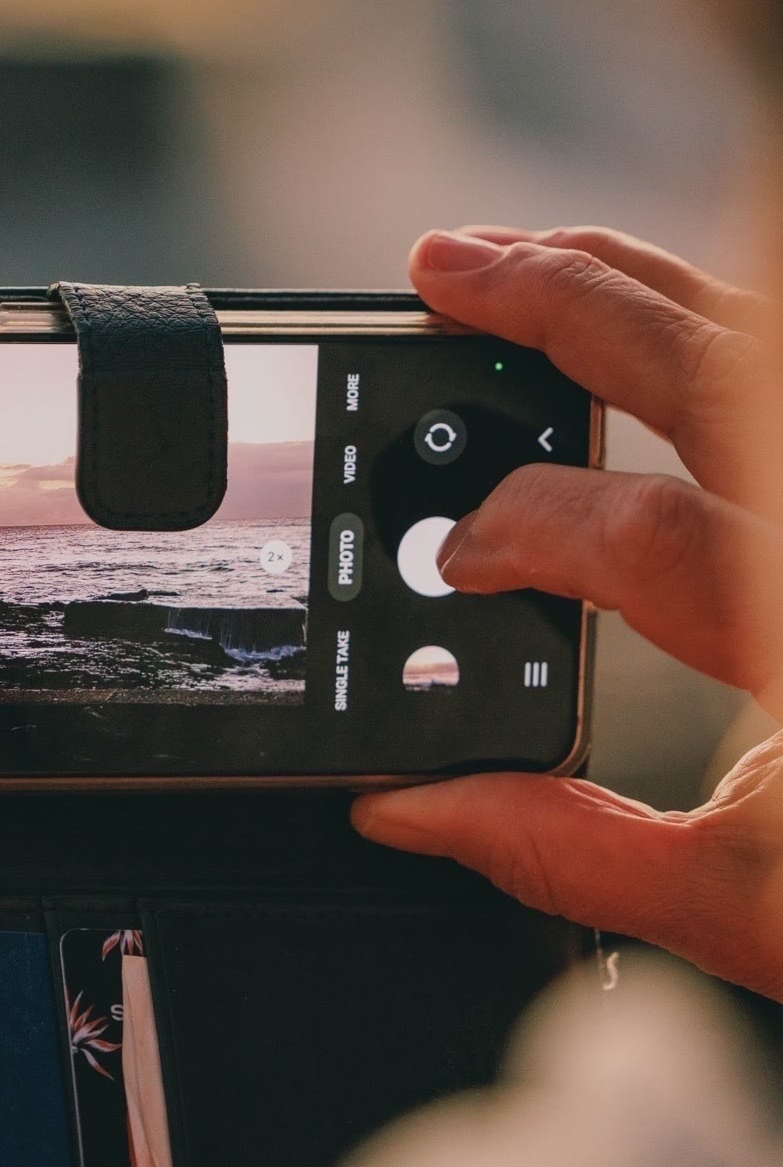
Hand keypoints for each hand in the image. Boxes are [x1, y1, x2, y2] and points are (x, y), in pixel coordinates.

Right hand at [353, 225, 782, 1000]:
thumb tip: (418, 808)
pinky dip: (713, 317)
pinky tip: (653, 309)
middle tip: (442, 270)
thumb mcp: (752, 908)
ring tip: (525, 257)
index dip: (519, 527)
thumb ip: (574, 852)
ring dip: (636, 280)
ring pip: (763, 330)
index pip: (642, 535)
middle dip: (557, 303)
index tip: (459, 556)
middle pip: (708, 367)